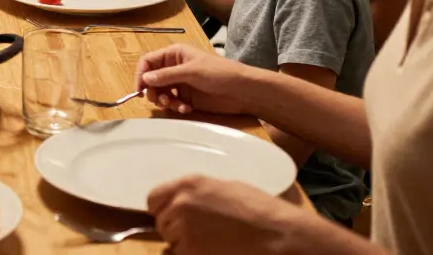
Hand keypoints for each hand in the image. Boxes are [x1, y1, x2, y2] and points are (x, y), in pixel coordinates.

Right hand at [134, 44, 254, 115]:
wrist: (242, 91)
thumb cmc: (219, 73)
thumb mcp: (191, 71)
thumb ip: (167, 75)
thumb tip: (145, 79)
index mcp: (174, 54)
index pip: (148, 62)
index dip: (141, 74)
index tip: (140, 89)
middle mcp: (174, 68)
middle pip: (151, 80)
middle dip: (154, 91)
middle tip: (160, 100)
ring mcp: (180, 84)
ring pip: (161, 93)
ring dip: (165, 101)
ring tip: (175, 106)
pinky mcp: (187, 98)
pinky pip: (172, 103)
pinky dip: (175, 107)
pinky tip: (186, 108)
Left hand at [148, 176, 306, 254]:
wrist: (279, 236)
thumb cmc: (261, 211)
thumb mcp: (226, 188)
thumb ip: (198, 194)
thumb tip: (185, 202)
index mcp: (188, 185)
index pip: (154, 199)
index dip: (164, 210)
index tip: (174, 217)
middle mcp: (180, 205)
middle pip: (162, 222)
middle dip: (176, 228)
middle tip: (202, 233)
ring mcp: (183, 230)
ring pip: (171, 242)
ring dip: (185, 244)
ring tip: (213, 243)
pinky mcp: (189, 252)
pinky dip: (192, 254)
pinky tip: (213, 251)